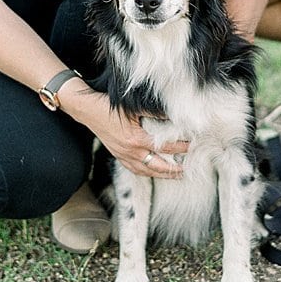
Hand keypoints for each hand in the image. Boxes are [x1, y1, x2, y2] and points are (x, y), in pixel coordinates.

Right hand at [62, 87, 188, 178]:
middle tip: (188, 170)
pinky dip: (146, 172)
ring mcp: (123, 156)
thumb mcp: (133, 107)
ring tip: (175, 174)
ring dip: (161, 174)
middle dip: (174, 169)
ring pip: (146, 171)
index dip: (182, 148)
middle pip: (158, 166)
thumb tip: (175, 114)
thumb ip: (155, 112)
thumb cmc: (109, 106)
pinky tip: (153, 171)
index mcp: (136, 139)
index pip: (165, 147)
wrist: (86, 110)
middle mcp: (130, 151)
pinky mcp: (117, 155)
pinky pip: (134, 169)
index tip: (194, 147)